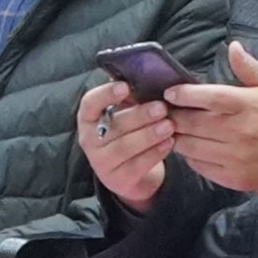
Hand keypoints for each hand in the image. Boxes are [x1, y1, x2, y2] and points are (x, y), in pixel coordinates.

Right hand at [74, 77, 176, 206]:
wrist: (131, 174)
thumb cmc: (129, 134)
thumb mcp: (125, 114)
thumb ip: (131, 98)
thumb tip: (148, 77)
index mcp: (88, 118)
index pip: (90, 104)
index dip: (106, 94)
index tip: (125, 86)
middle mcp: (89, 141)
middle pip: (113, 126)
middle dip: (139, 115)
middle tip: (162, 107)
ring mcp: (101, 163)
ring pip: (125, 147)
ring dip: (149, 135)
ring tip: (169, 125)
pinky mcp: (117, 180)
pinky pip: (137, 165)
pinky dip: (155, 153)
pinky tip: (169, 143)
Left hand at [156, 44, 257, 198]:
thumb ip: (251, 68)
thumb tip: (233, 47)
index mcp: (247, 105)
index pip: (206, 97)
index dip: (182, 94)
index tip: (169, 93)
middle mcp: (237, 131)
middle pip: (192, 123)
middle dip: (173, 116)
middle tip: (164, 112)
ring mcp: (235, 157)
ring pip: (191, 146)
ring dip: (179, 137)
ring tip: (175, 129)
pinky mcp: (234, 178)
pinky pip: (201, 167)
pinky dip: (191, 157)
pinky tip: (192, 149)